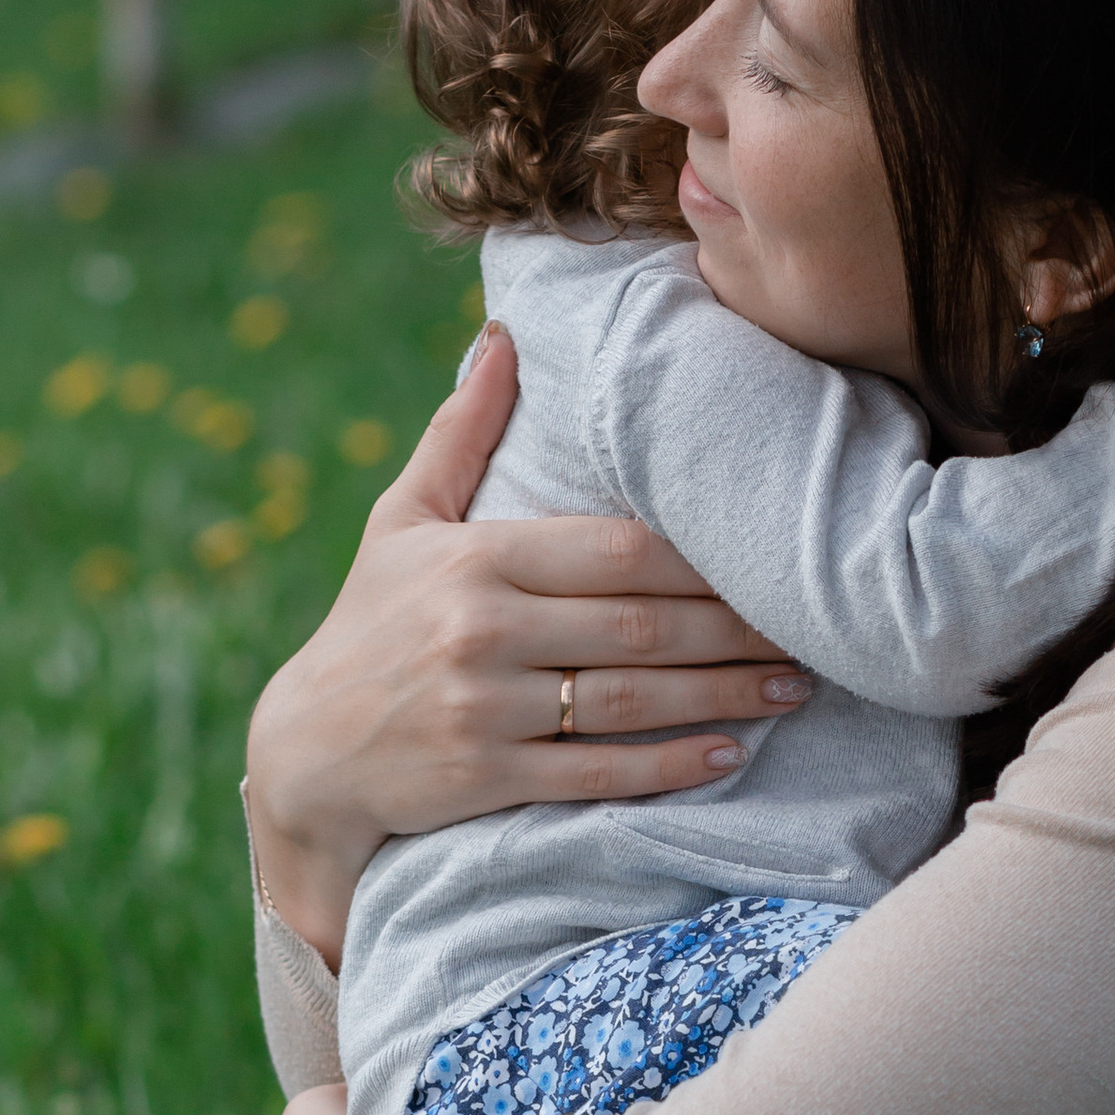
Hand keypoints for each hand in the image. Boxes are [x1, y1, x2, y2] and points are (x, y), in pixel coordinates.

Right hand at [242, 323, 814, 964]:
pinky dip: (668, 765)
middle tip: (811, 629)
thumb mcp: (401, 520)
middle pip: (639, 624)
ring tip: (794, 687)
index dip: (704, 560)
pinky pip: (597, 772)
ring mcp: (483, 708)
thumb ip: (462, 432)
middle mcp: (480, 628)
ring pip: (631, 698)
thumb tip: (506, 335)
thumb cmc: (370, 625)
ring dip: (723, 695)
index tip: (771, 562)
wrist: (304, 755)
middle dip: (735, 629)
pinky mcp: (485, 779)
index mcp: (475, 558)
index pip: (618, 551)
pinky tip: (728, 755)